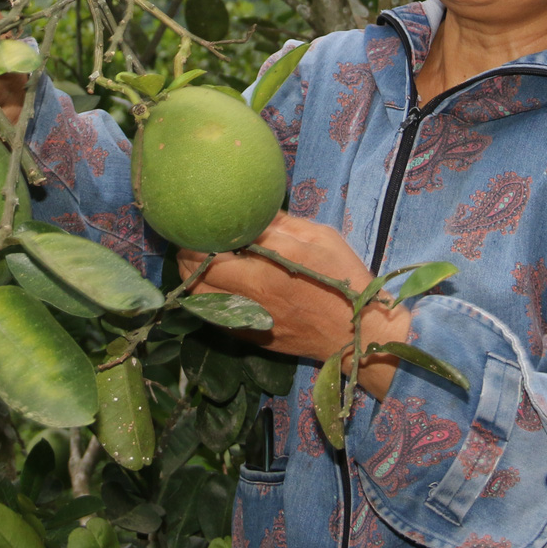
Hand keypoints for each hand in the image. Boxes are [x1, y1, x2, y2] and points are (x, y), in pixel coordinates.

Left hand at [180, 213, 411, 398]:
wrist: (358, 333)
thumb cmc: (343, 279)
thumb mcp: (319, 238)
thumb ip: (280, 224)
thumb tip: (251, 211)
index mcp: (268, 266)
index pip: (214, 247)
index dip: (200, 233)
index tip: (200, 221)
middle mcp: (251, 294)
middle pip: (195, 273)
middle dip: (188, 253)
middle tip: (195, 239)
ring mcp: (248, 319)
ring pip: (197, 298)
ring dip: (192, 277)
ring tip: (200, 260)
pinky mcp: (250, 336)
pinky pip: (214, 315)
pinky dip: (206, 298)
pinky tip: (216, 285)